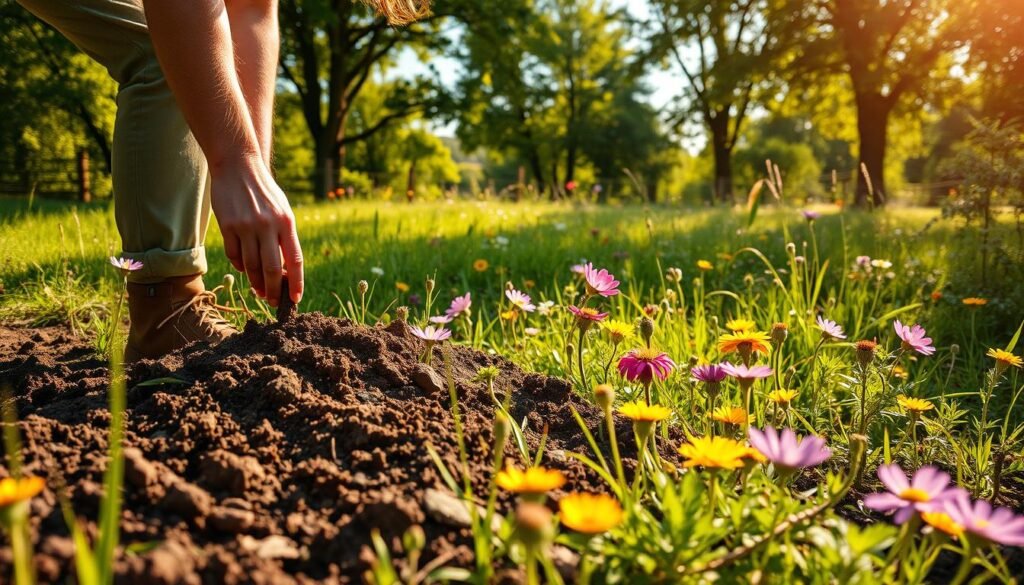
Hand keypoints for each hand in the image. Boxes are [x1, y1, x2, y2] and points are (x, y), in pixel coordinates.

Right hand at [211, 156, 302, 306]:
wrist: (238, 166)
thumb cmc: (264, 192)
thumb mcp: (282, 211)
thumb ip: (285, 237)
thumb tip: (285, 270)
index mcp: (286, 222)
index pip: (295, 260)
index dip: (296, 282)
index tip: (295, 299)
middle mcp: (268, 225)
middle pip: (272, 268)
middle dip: (273, 290)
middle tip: (273, 301)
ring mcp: (246, 226)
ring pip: (251, 265)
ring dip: (256, 282)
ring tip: (260, 290)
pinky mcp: (228, 226)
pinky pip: (234, 255)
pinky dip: (240, 267)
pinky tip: (244, 270)